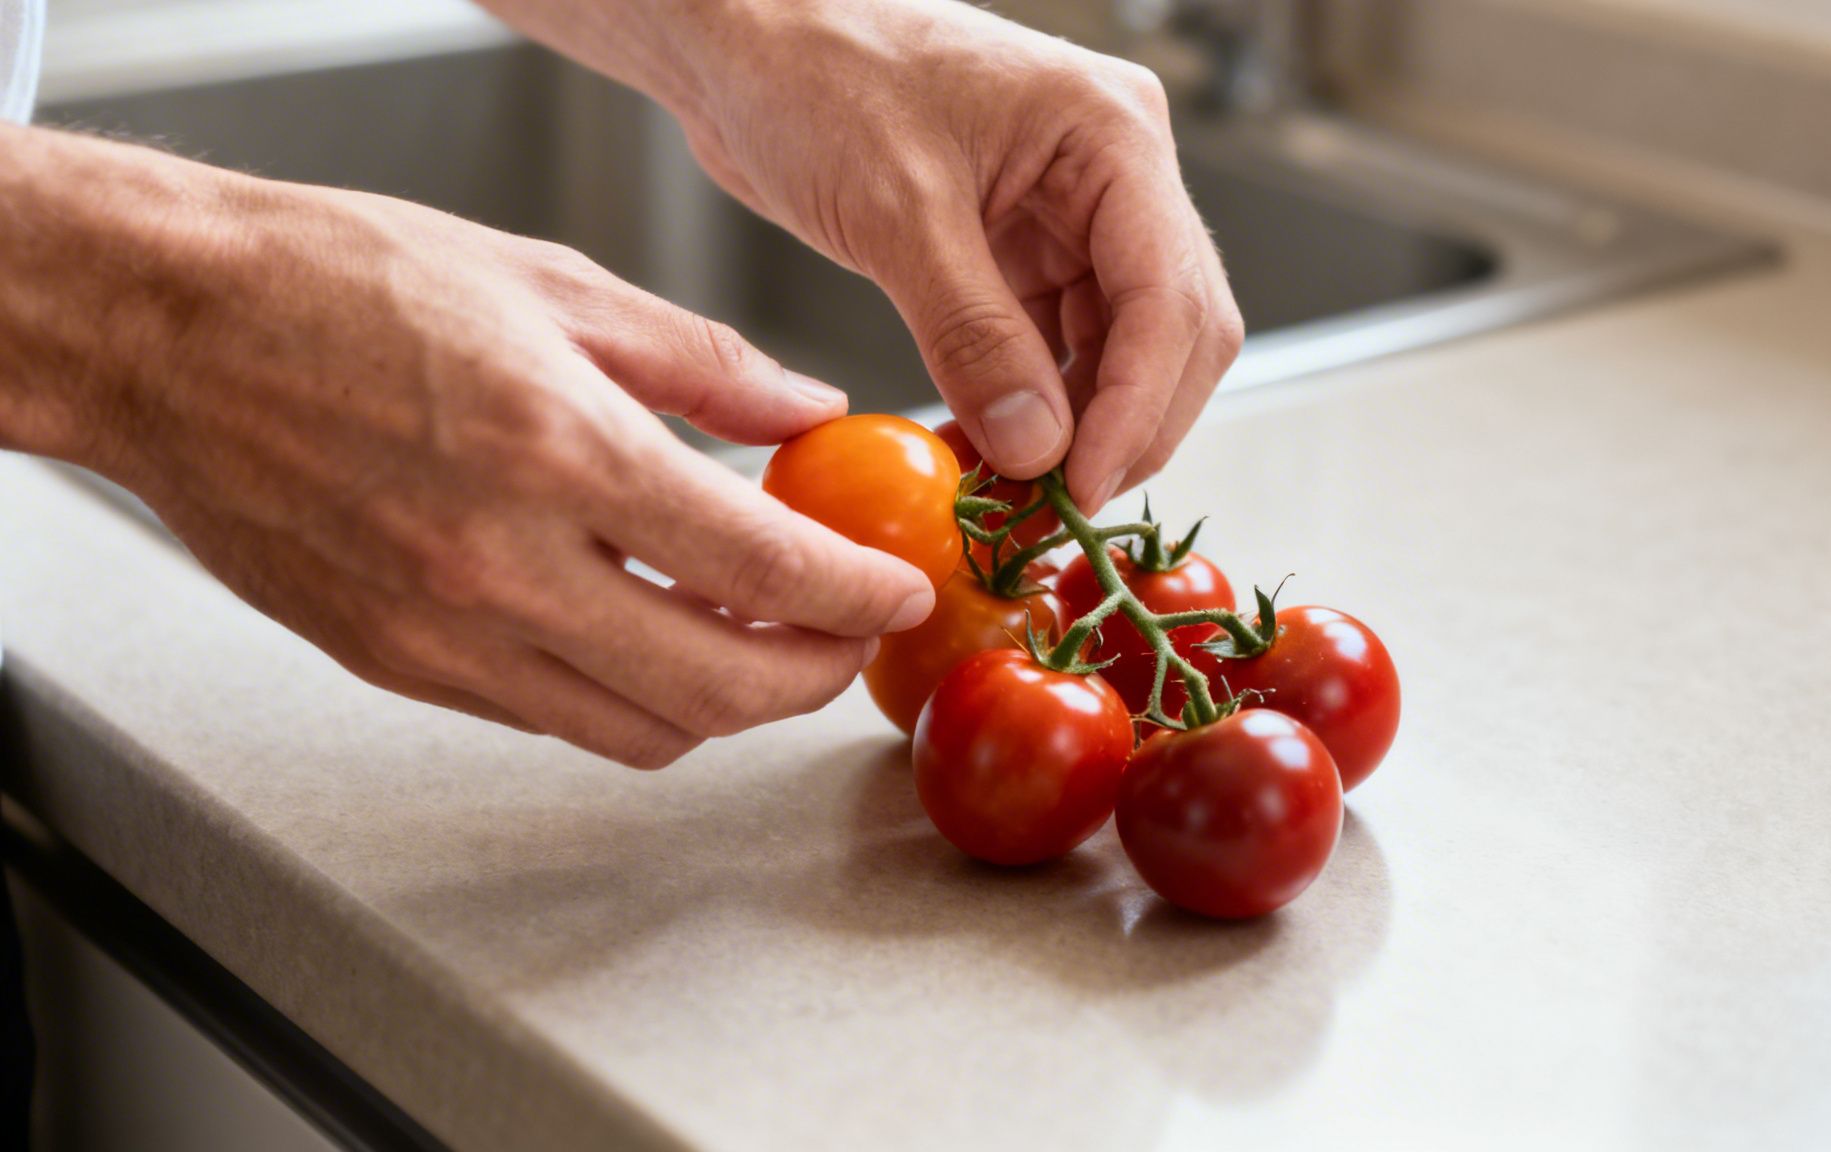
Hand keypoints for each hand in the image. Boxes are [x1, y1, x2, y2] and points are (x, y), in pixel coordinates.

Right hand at [1, 127, 933, 766]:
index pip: (760, 569)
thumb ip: (703, 365)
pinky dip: (626, 701)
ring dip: (725, 705)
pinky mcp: (394, 666)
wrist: (166, 330)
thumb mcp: (550, 284)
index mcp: (558, 448)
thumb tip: (806, 414)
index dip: (856, 596)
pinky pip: (549, 720)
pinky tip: (647, 638)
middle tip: (847, 639)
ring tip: (757, 642)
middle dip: (813, 678)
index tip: (895, 592)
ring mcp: (441, 633)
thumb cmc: (336, 283)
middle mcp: (500, 563)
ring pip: (638, 733)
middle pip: (716, 689)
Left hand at [491, 0, 1244, 513]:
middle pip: (1171, 334)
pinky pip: (1055, 350)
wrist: (743, 44)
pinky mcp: (1022, 252)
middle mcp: (1113, 175)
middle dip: (1120, 427)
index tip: (1079, 487)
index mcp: (1112, 136)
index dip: (1136, 407)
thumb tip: (1038, 449)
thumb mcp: (897, 212)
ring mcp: (1072, 216)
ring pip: (1118, 353)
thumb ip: (973, 334)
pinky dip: (1030, 410)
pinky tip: (986, 455)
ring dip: (1075, 430)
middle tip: (1052, 509)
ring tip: (1010, 494)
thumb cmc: (815, 76)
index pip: (1170, 297)